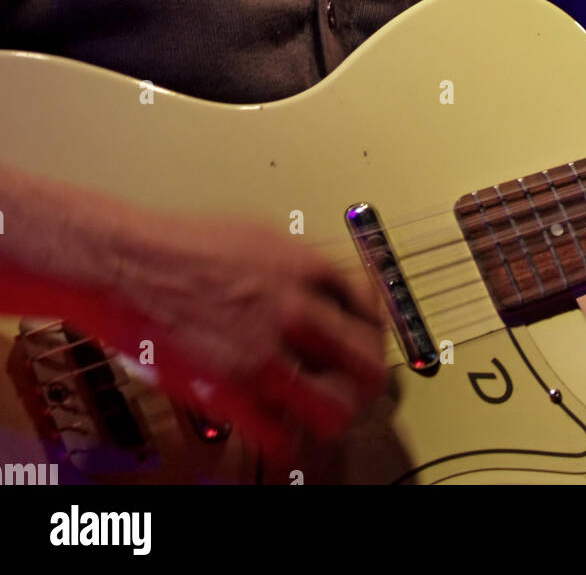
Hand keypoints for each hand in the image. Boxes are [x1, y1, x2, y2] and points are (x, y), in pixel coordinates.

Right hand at [87, 216, 388, 460]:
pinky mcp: (231, 389)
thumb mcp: (255, 235)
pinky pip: (281, 435)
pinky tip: (276, 430)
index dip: (372, 328)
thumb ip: (293, 266)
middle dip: (366, 377)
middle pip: (367, 359)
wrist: (124, 262)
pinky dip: (284, 439)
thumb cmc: (176, 245)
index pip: (369, 306)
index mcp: (303, 266)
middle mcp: (295, 309)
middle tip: (355, 386)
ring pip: (338, 406)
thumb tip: (315, 286)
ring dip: (334, 413)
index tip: (365, 342)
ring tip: (321, 413)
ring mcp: (265, 351)